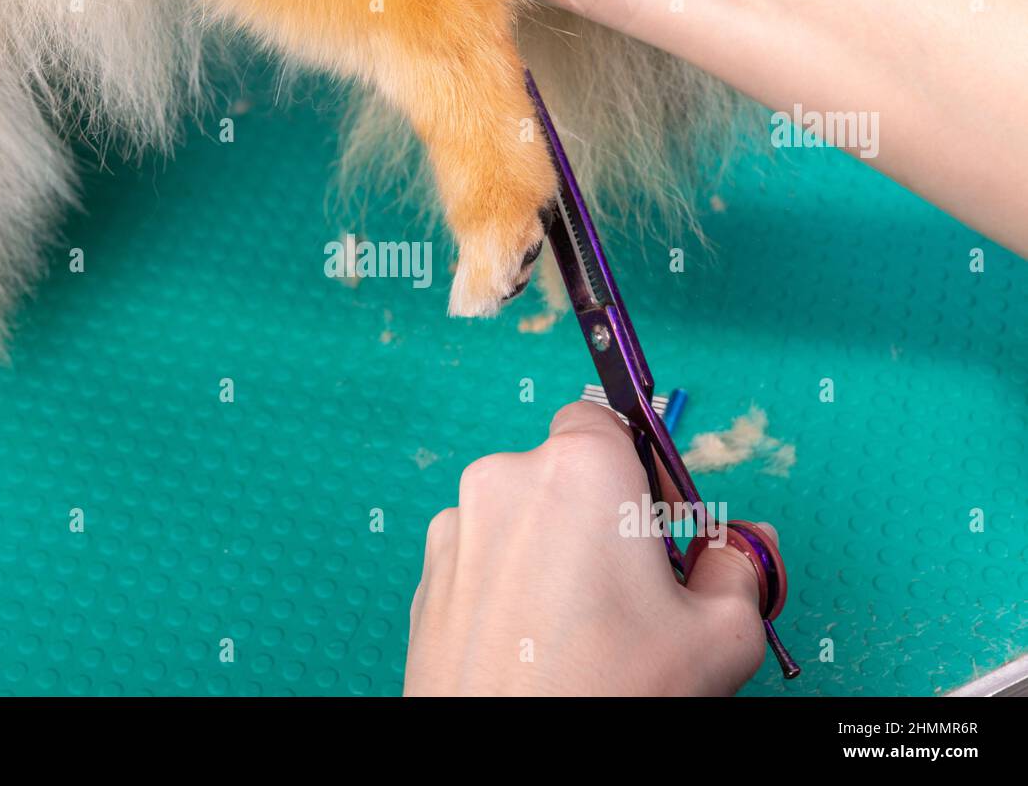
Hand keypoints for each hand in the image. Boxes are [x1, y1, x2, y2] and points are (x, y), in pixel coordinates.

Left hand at [404, 401, 773, 695]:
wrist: (507, 763)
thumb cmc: (605, 693)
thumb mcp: (719, 634)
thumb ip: (741, 568)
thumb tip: (742, 546)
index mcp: (579, 469)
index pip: (609, 419)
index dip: (642, 467)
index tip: (664, 517)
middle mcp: (506, 480)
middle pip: (565, 473)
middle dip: (602, 517)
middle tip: (636, 588)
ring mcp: (457, 527)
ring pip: (522, 517)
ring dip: (553, 551)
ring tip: (583, 627)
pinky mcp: (428, 574)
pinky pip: (483, 556)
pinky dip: (509, 583)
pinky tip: (534, 642)